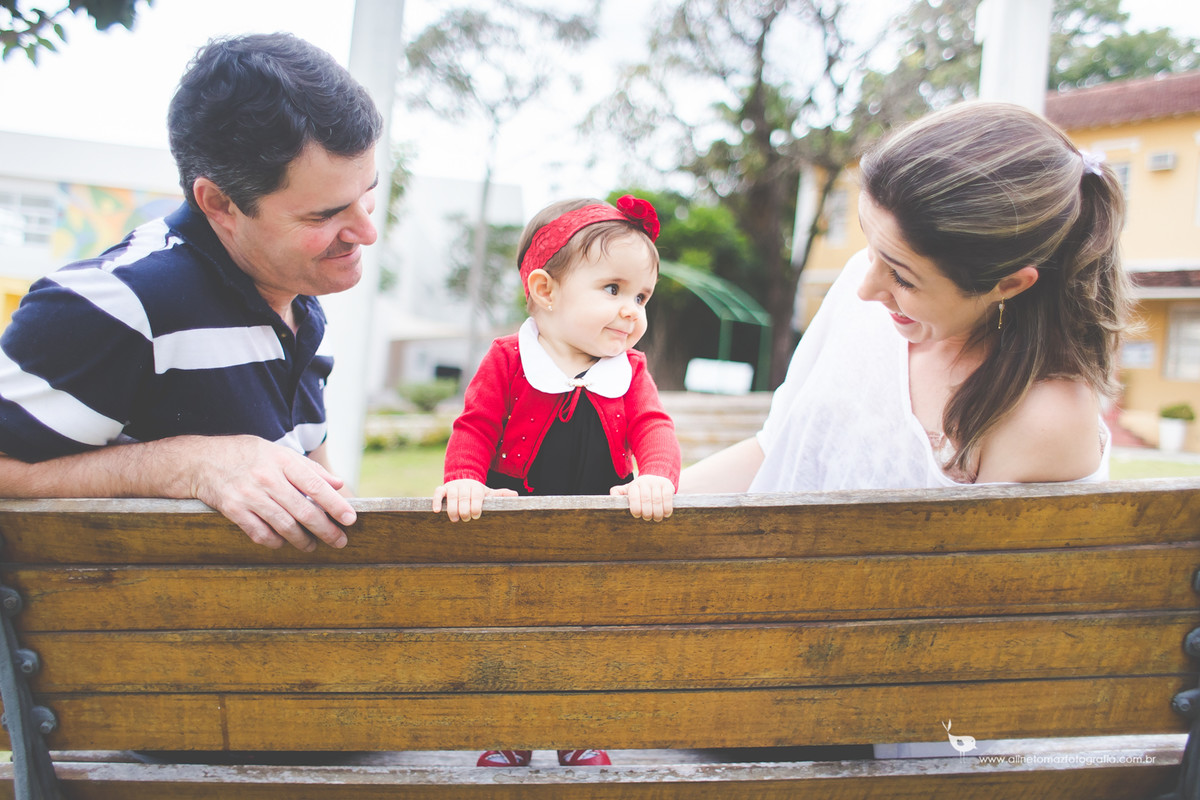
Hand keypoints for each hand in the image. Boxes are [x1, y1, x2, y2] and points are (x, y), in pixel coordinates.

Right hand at [185, 435, 355, 550]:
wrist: (201, 460)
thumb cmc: (247, 455)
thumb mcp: (278, 452)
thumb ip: (309, 469)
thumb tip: (338, 484)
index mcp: (282, 461)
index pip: (315, 485)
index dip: (335, 504)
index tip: (350, 519)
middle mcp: (267, 478)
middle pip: (303, 510)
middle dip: (325, 530)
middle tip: (339, 541)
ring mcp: (249, 495)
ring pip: (284, 526)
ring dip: (302, 540)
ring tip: (312, 545)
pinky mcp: (233, 510)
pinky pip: (260, 533)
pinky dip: (274, 542)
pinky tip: (282, 543)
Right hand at [433, 478, 517, 521]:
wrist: (464, 480)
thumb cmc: (477, 493)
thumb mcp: (488, 493)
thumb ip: (499, 495)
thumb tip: (516, 495)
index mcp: (476, 487)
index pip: (476, 495)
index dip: (476, 505)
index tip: (476, 515)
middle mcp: (464, 485)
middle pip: (463, 496)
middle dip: (464, 509)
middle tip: (466, 519)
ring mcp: (453, 486)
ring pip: (451, 495)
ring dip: (452, 508)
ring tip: (455, 519)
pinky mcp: (443, 488)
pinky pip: (438, 492)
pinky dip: (436, 501)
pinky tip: (436, 511)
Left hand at [611, 474, 674, 520]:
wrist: (656, 479)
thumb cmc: (640, 490)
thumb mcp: (629, 490)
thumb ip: (619, 493)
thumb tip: (612, 497)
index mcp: (634, 485)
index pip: (634, 497)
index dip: (636, 508)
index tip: (637, 516)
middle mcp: (645, 481)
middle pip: (646, 499)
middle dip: (647, 512)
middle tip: (647, 518)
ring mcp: (657, 482)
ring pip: (657, 499)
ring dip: (657, 512)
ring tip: (656, 518)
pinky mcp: (667, 485)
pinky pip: (667, 497)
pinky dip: (667, 507)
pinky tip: (666, 514)